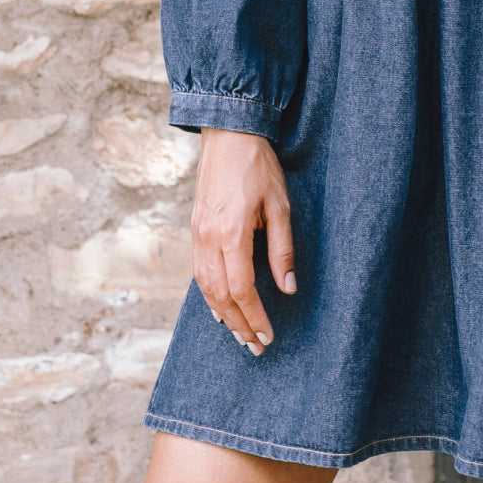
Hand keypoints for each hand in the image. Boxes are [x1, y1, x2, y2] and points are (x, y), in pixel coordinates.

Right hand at [191, 128, 296, 354]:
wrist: (228, 135)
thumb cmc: (258, 167)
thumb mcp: (279, 205)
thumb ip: (282, 248)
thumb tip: (287, 288)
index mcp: (231, 234)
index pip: (241, 290)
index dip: (255, 317)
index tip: (268, 336)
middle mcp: (208, 239)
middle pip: (220, 296)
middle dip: (239, 325)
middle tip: (255, 347)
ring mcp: (197, 235)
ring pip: (205, 287)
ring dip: (222, 315)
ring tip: (239, 334)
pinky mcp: (194, 229)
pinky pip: (199, 272)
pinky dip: (209, 295)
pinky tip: (219, 307)